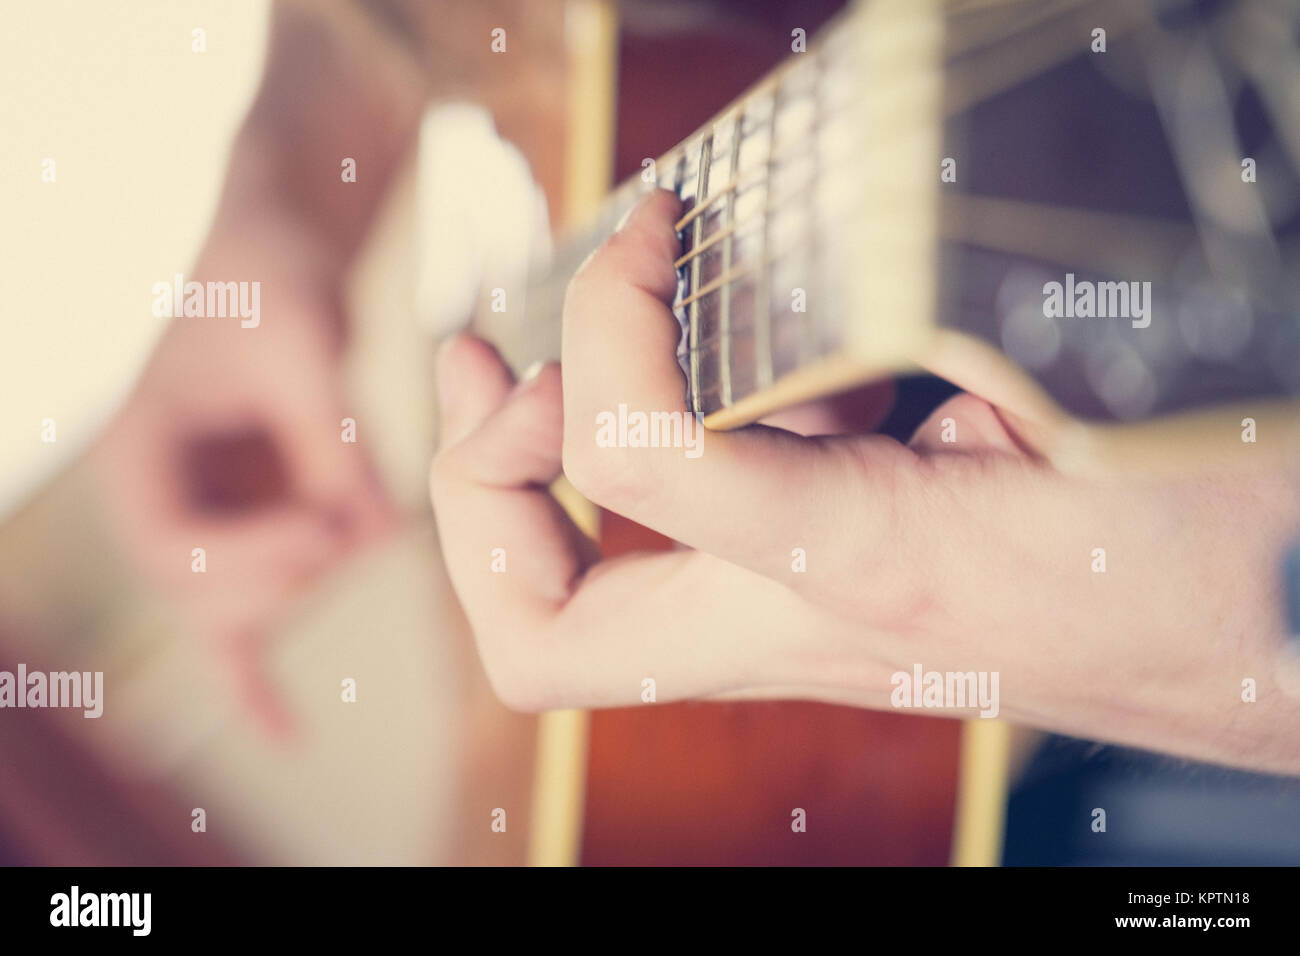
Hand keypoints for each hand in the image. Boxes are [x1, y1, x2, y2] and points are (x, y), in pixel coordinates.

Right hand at [93, 213, 395, 734]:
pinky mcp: (244, 535)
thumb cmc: (273, 279)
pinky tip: (288, 735)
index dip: (252, 557)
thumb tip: (379, 534)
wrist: (272, 259)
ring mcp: (199, 525)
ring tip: (367, 512)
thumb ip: (333, 439)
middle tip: (358, 524)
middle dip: (287, 576)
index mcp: (140, 453)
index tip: (329, 528)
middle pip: (204, 596)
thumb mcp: (303, 341)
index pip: (173, 548)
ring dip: (308, 583)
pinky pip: (240, 625)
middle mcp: (158, 501)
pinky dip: (258, 679)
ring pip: (241, 607)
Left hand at [430, 189, 1299, 774]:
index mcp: (866, 559)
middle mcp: (803, 621)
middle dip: (477, 494)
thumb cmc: (1214, 545)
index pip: (639, 455)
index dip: (604, 325)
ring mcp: (801, 633)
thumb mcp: (1096, 412)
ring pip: (580, 629)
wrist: (1273, 653)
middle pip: (547, 640)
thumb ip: (956, 348)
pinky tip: (666, 383)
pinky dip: (620, 475)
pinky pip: (667, 568)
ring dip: (516, 490)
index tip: (649, 232)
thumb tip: (847, 288)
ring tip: (512, 367)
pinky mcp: (824, 613)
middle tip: (483, 369)